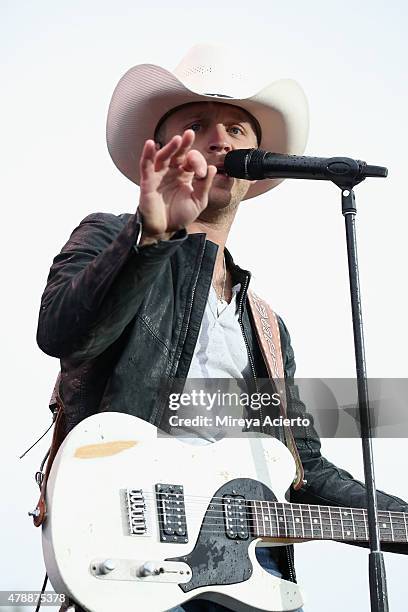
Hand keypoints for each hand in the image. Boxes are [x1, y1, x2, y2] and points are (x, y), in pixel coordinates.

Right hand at [138, 130, 216, 244]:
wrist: (166, 230)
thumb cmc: (180, 215)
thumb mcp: (198, 201)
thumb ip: (205, 185)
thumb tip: (212, 167)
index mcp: (185, 175)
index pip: (191, 161)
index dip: (197, 162)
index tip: (201, 173)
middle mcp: (172, 172)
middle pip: (177, 153)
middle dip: (184, 144)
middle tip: (190, 134)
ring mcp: (159, 176)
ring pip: (163, 157)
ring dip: (169, 147)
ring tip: (177, 139)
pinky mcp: (147, 182)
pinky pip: (146, 166)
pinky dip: (147, 154)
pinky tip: (150, 144)